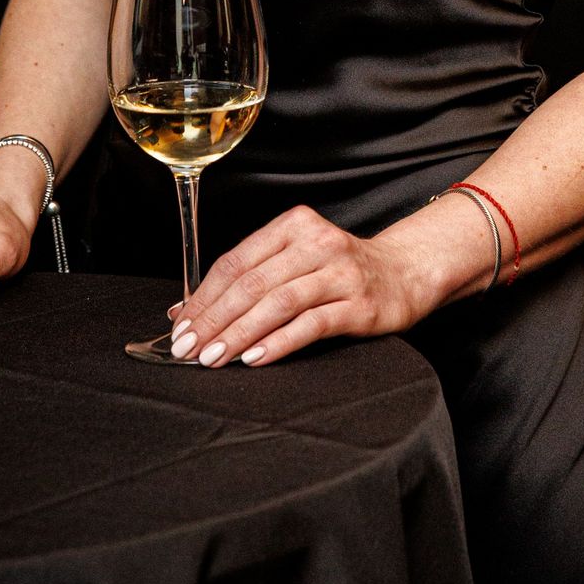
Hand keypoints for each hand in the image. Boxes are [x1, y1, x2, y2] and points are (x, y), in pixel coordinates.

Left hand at [166, 204, 430, 368]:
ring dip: (240, 333)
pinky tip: (255, 358)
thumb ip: (247, 278)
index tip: (181, 325)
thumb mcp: (293, 261)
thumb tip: (185, 310)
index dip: (204, 295)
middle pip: (252, 282)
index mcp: (294, 225)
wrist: (402, 274)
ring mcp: (340, 273)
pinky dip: (278, 342)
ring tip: (213, 358)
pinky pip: (311, 324)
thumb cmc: (337, 270)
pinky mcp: (359, 305)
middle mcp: (317, 242)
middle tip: (189, 349)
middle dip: (214, 319)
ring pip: (278, 303)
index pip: (237, 260)